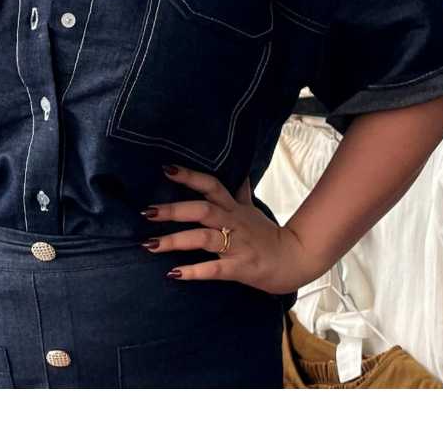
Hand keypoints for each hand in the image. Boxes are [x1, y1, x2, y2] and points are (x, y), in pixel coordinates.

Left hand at [140, 163, 313, 294]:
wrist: (294, 259)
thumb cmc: (267, 234)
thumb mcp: (253, 209)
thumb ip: (241, 191)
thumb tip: (240, 170)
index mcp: (233, 207)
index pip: (211, 185)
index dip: (190, 176)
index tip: (166, 169)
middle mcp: (233, 222)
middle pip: (202, 210)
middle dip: (174, 210)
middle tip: (147, 211)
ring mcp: (236, 245)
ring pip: (203, 238)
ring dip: (175, 240)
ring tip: (150, 244)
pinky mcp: (239, 268)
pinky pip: (214, 269)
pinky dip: (194, 271)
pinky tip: (174, 273)